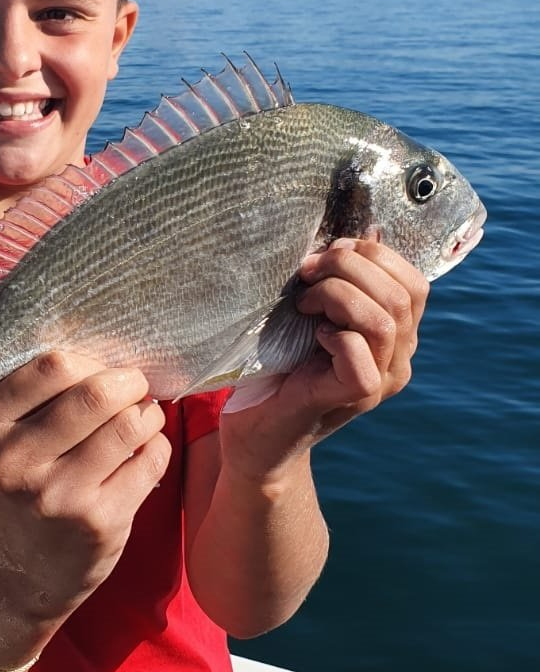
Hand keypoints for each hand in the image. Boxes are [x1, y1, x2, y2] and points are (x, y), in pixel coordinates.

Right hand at [0, 352, 170, 618]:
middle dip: (128, 381)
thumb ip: (28, 387)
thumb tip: (97, 332)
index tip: (101, 368)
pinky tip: (144, 451)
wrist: (22, 570)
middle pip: (95, 393)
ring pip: (130, 423)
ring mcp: (55, 497)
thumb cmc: (20, 481)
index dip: (91, 360)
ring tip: (143, 417)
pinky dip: (157, 446)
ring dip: (148, 413)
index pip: (52, 366)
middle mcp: (11, 463)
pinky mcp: (97, 523)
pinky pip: (151, 459)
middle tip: (134, 385)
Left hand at [220, 238, 429, 484]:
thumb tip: (350, 238)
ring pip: (385, 319)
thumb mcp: (310, 315)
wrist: (257, 434)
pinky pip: (360, 355)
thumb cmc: (278, 367)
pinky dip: (333, 334)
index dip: (373, 255)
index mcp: (396, 334)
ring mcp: (381, 381)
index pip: (414, 281)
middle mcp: (399, 359)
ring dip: (337, 295)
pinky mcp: (354, 397)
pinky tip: (309, 336)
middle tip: (306, 274)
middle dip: (348, 268)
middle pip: (402, 294)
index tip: (326, 254)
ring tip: (303, 304)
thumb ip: (336, 283)